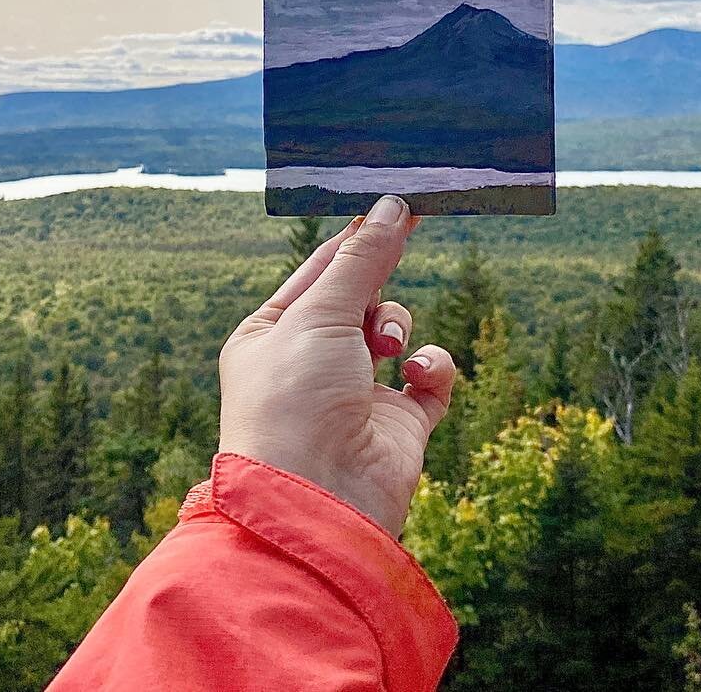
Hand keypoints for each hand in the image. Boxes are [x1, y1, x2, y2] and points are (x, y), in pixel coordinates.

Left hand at [218, 195, 456, 536]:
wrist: (320, 500)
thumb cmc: (296, 400)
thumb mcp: (322, 314)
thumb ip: (363, 259)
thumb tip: (393, 205)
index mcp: (270, 335)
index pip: (318, 271)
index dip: (356, 237)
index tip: (396, 201)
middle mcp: (310, 363)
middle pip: (359, 296)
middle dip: (377, 282)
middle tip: (410, 231)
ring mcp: (355, 394)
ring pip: (394, 331)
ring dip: (397, 326)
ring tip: (387, 346)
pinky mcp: (398, 425)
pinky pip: (428, 377)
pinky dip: (430, 367)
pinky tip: (417, 374)